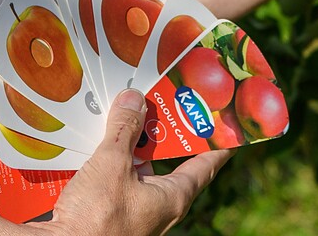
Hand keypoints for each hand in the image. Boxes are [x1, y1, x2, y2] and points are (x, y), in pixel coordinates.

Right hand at [40, 91, 228, 235]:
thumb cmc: (95, 218)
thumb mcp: (111, 164)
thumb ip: (124, 128)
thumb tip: (134, 99)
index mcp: (173, 196)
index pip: (205, 164)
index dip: (216, 141)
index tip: (224, 123)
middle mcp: (158, 205)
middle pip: (165, 160)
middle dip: (159, 130)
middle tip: (160, 99)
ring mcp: (133, 209)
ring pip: (135, 167)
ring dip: (127, 143)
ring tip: (120, 111)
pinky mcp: (109, 211)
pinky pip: (114, 178)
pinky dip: (107, 159)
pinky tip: (93, 139)